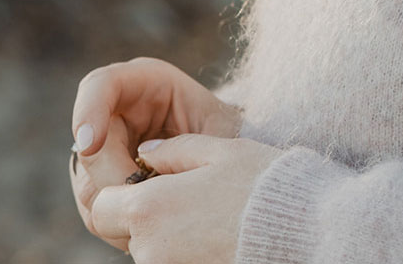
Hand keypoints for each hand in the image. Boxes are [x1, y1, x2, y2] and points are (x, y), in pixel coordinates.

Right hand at [70, 56, 241, 245]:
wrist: (230, 158)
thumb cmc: (226, 134)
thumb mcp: (219, 129)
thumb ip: (192, 143)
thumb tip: (152, 166)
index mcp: (145, 82)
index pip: (101, 85)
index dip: (88, 113)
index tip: (91, 145)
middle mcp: (116, 112)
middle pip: (90, 150)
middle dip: (114, 179)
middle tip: (146, 198)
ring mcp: (106, 151)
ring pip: (89, 187)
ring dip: (117, 207)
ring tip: (155, 216)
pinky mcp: (105, 185)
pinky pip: (97, 212)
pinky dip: (119, 224)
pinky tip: (148, 228)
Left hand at [89, 134, 281, 263]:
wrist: (301, 233)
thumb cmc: (260, 186)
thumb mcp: (220, 150)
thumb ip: (174, 149)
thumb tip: (147, 151)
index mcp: (149, 209)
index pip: (101, 207)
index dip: (118, 192)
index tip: (148, 181)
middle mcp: (149, 250)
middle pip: (126, 231)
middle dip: (147, 213)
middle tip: (187, 195)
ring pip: (150, 249)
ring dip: (168, 231)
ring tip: (209, 213)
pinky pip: (172, 260)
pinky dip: (184, 248)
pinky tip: (215, 232)